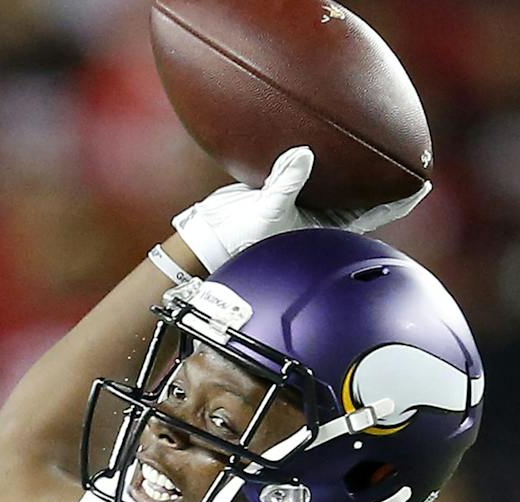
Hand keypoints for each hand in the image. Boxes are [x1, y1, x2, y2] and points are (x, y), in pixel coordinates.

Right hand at [172, 145, 430, 271]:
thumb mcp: (266, 213)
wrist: (209, 236)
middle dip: (386, 172)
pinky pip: (311, 164)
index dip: (403, 197)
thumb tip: (303, 153)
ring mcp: (307, 199)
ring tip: (376, 134)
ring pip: (341, 176)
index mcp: (328, 228)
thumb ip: (287, 183)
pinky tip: (326, 132)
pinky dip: (319, 150)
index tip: (423, 181)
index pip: (378, 212)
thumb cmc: (240, 237)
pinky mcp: (288, 185)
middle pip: (365, 190)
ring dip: (356, 160)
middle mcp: (323, 213)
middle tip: (408, 147)